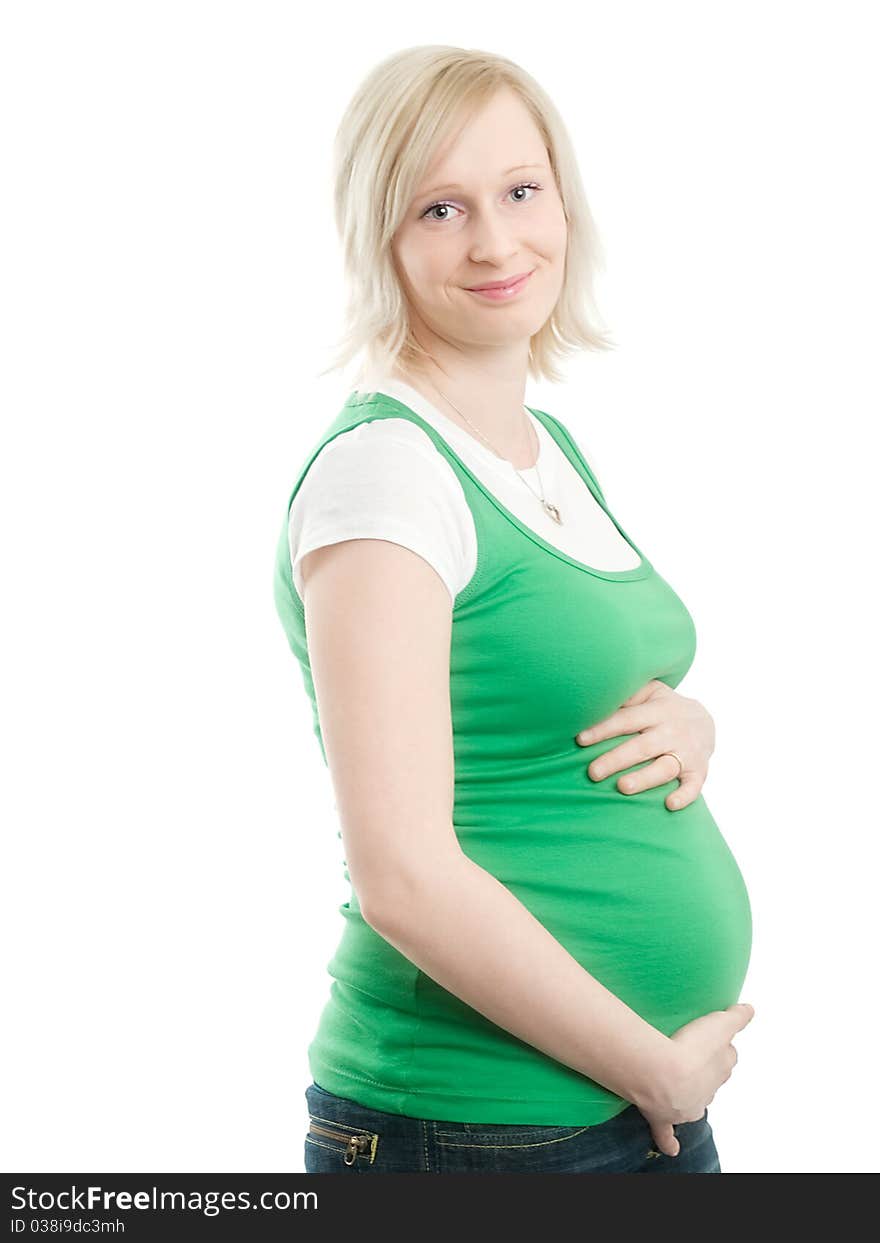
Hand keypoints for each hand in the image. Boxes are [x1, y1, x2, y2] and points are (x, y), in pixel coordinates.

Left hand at [575, 679, 714, 810]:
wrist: (704, 721)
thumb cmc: (662, 708)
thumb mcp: (649, 692)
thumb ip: (626, 695)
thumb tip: (592, 699)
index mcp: (657, 710)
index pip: (626, 719)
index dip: (603, 729)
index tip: (580, 739)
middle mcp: (672, 731)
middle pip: (642, 746)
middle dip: (617, 759)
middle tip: (593, 772)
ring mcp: (687, 752)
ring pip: (665, 767)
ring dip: (644, 778)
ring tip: (623, 787)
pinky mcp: (699, 771)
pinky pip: (694, 786)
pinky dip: (685, 796)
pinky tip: (670, 804)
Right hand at [635, 1002, 754, 1156]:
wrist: (663, 1074)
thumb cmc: (690, 1049)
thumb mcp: (720, 1024)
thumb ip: (736, 1017)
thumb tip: (750, 1009)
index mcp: (720, 1069)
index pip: (728, 1056)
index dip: (721, 1047)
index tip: (713, 1038)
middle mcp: (707, 1090)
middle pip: (712, 1080)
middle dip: (706, 1071)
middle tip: (693, 1056)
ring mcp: (686, 1105)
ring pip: (694, 1103)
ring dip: (691, 1096)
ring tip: (683, 1087)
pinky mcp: (663, 1116)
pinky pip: (667, 1134)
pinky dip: (669, 1142)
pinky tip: (672, 1149)